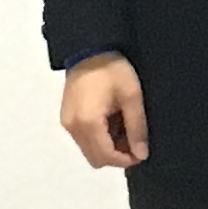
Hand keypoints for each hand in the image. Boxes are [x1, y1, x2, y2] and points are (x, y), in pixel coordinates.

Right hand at [60, 52, 147, 170]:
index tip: (140, 152)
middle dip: (116, 155)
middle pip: (95, 158)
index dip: (126, 160)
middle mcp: (73, 127)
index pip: (106, 157)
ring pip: (89, 150)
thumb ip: (136, 128)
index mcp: (88, 123)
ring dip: (107, 147)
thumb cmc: (111, 69)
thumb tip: (140, 154)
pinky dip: (98, 137)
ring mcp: (67, 122)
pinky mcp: (67, 117)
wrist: (90, 48)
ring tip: (122, 126)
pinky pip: (83, 139)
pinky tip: (110, 121)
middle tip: (133, 140)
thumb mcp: (131, 97)